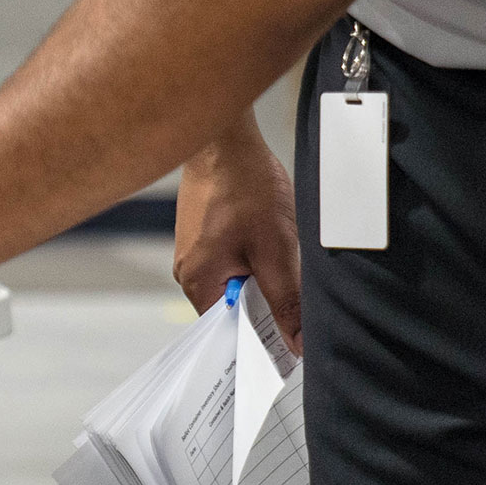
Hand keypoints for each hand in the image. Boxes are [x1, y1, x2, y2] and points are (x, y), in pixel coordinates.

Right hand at [174, 115, 301, 349]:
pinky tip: (268, 238)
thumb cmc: (242, 187)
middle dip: (268, 300)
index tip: (291, 340)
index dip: (264, 338)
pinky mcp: (204, 236)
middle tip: (290, 282)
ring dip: (264, 276)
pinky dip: (256, 258)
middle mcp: (189, 270)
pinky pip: (234, 262)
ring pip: (238, 283)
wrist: (226, 142)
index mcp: (197, 281)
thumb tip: (297, 343)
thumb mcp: (276, 251)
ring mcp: (194, 251)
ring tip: (277, 251)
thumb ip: (287, 302)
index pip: (231, 331)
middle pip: (236, 307)